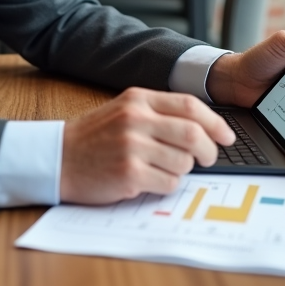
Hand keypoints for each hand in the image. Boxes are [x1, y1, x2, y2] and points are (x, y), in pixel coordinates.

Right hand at [60, 88, 235, 204]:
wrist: (58, 158)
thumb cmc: (94, 137)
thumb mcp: (124, 110)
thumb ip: (159, 113)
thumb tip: (204, 127)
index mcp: (138, 100)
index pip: (190, 106)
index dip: (215, 123)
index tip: (226, 136)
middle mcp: (136, 120)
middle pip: (193, 134)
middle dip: (209, 150)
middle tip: (207, 158)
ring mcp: (132, 147)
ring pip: (184, 162)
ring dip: (182, 170)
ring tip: (163, 169)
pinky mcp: (129, 174)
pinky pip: (169, 184)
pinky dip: (167, 185)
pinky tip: (149, 181)